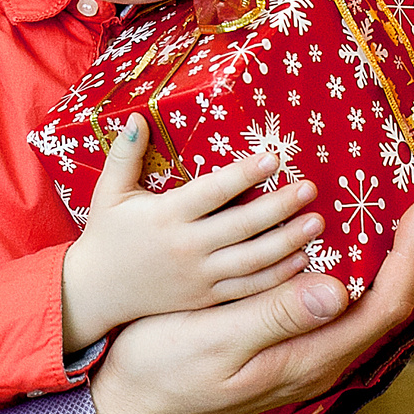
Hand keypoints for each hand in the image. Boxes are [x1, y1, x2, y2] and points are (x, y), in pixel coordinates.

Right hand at [60, 115, 323, 352]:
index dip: (244, 175)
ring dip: (288, 241)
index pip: (213, 192)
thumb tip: (139, 116)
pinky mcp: (205, 297)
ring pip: (252, 260)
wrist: (96, 291)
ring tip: (316, 222)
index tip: (272, 158)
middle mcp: (186, 247)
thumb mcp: (109, 192)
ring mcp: (198, 276)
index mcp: (166, 216)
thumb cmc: (106, 235)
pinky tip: (301, 260)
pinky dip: (276, 276)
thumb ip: (125, 154)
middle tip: (310, 188)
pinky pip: (247, 287)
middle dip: (280, 206)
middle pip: (242, 226)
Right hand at [87, 185, 413, 413]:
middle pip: (395, 302)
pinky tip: (362, 236)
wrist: (127, 410)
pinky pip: (347, 303)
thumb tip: (340, 289)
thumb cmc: (161, 371)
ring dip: (403, 254)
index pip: (387, 305)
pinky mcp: (290, 344)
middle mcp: (321, 359)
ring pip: (375, 302)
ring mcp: (308, 354)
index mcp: (310, 359)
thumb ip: (275, 316)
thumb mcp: (213, 340)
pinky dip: (369, 263)